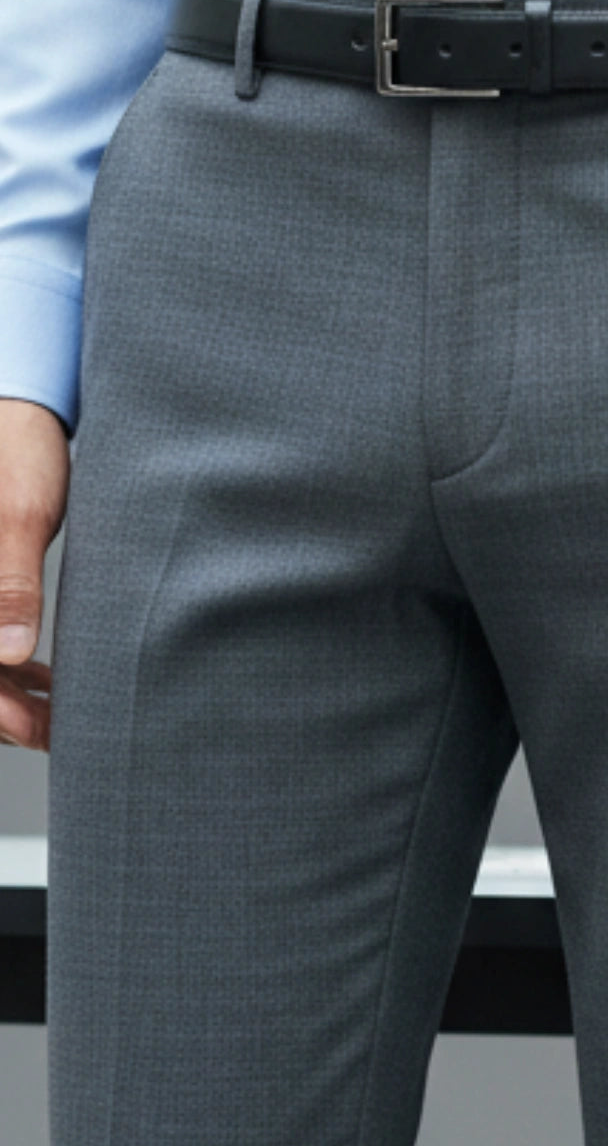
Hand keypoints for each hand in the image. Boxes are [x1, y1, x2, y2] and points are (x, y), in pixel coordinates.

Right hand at [0, 398, 69, 751]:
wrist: (19, 412)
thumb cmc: (16, 450)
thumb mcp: (18, 513)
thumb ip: (9, 581)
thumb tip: (6, 653)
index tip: (36, 731)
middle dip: (7, 710)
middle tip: (61, 734)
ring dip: (12, 695)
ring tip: (62, 718)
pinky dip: (11, 666)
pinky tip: (46, 684)